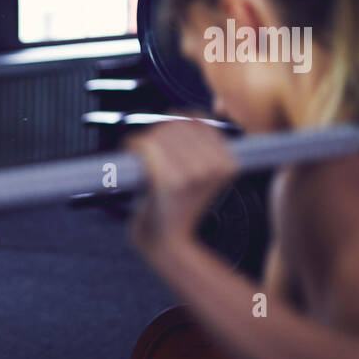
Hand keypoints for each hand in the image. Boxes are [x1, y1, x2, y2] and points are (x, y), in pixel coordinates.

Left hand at [125, 120, 237, 255]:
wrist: (168, 243)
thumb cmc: (177, 208)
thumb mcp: (201, 176)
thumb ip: (202, 147)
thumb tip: (189, 115)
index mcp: (229, 163)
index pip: (198, 122)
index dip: (175, 122)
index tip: (163, 134)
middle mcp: (215, 167)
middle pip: (178, 125)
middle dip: (157, 131)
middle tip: (145, 145)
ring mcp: (194, 174)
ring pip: (161, 134)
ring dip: (144, 139)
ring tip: (137, 149)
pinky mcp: (170, 181)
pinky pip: (148, 148)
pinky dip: (134, 145)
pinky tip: (130, 149)